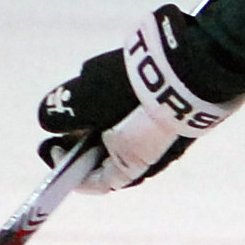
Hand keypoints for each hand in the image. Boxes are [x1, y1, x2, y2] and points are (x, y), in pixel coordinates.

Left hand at [38, 6, 244, 192]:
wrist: (196, 62)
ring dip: (106, 114)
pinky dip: (128, 102)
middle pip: (110, 153)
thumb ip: (63, 109)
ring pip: (128, 129)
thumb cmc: (139, 90)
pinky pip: (146, 112)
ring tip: (95, 88)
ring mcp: (171, 133)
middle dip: (86, 135)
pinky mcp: (181, 109)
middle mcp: (154, 156)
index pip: (95, 182)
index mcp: (131, 165)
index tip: (51, 147)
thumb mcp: (89, 98)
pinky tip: (122, 78)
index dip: (69, 167)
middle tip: (69, 114)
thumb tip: (49, 116)